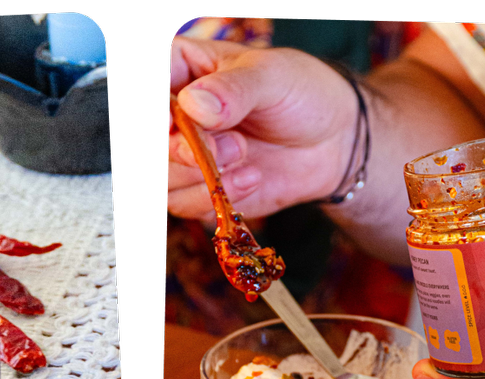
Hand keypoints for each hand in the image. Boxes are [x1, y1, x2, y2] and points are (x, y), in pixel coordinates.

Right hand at [168, 37, 359, 221]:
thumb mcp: (272, 77)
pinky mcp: (200, 188)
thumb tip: (195, 106)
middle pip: (155, 141)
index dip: (158, 110)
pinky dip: (217, 197)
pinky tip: (251, 177)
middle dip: (182, 149)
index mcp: (182, 69)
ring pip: (163, 177)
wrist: (333, 140)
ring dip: (202, 174)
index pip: (151, 84)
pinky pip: (185, 204)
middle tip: (226, 145)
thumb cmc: (301, 93)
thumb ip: (233, 90)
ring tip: (244, 155)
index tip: (173, 121)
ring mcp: (185, 153)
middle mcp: (176, 113)